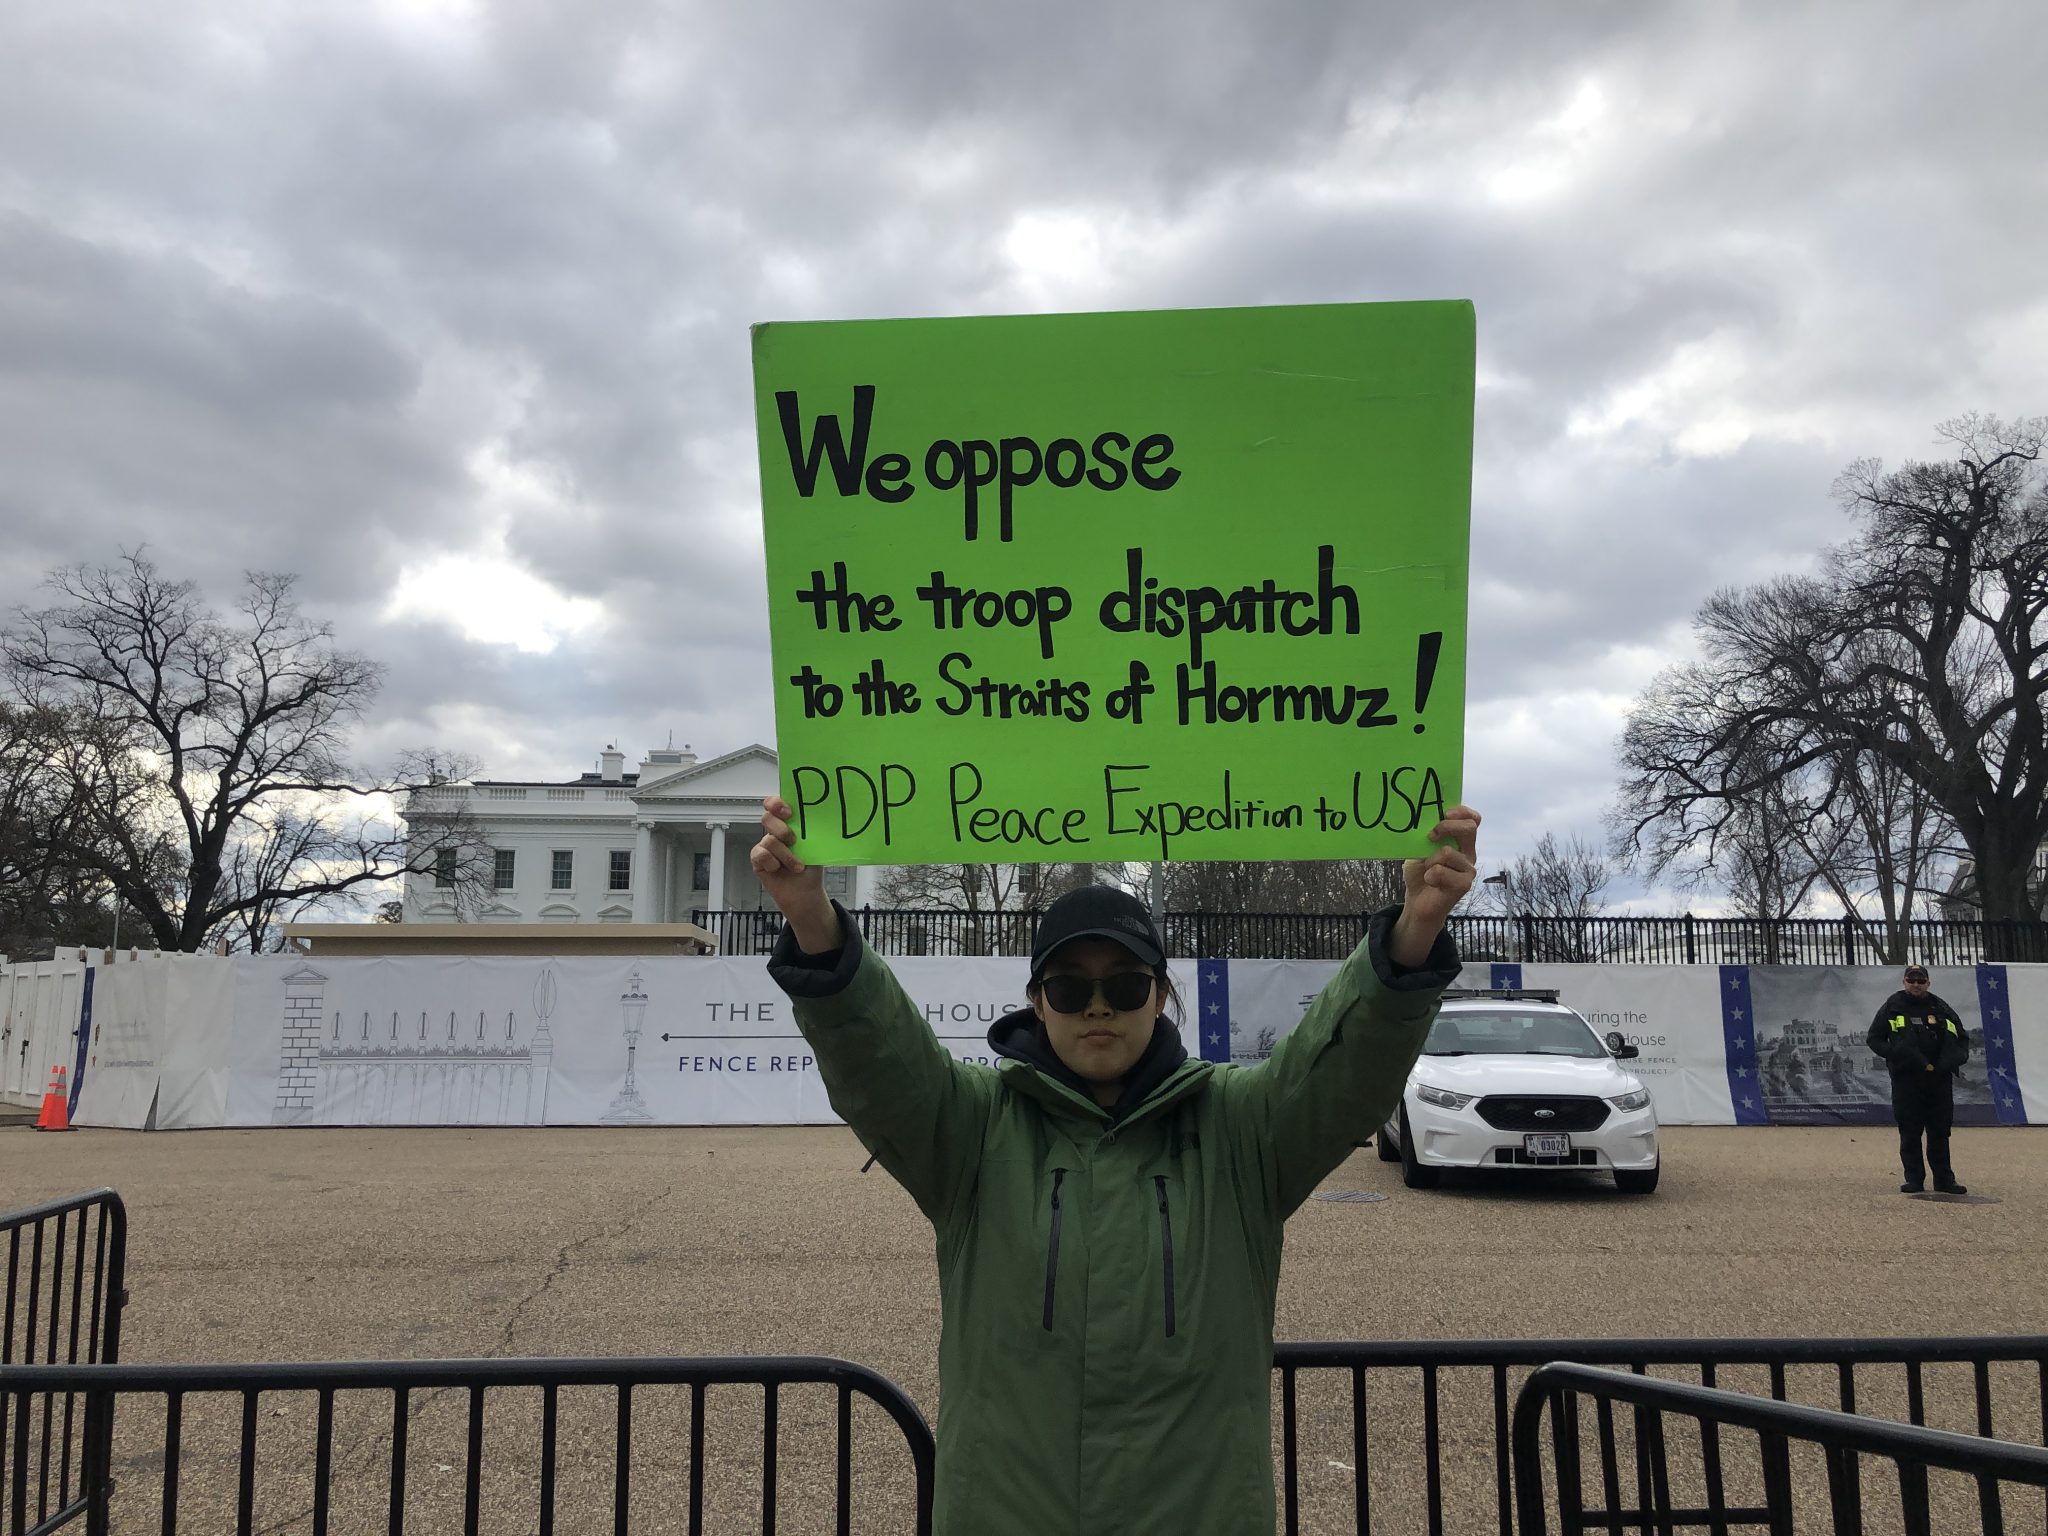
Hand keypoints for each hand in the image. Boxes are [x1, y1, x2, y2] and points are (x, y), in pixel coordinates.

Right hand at [750, 796, 840, 952]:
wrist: (806, 892)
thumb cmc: (811, 867)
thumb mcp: (814, 845)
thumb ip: (809, 830)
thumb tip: (813, 819)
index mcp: (788, 823)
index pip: (775, 804)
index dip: (777, 803)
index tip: (788, 812)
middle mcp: (775, 832)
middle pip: (767, 818)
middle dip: (781, 829)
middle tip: (794, 841)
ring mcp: (765, 846)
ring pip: (769, 840)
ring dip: (786, 855)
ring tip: (796, 865)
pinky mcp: (758, 860)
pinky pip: (760, 855)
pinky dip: (774, 863)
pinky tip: (780, 869)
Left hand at [1390, 804, 1479, 967]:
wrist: (1417, 902)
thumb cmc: (1420, 873)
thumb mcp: (1420, 849)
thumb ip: (1427, 835)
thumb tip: (1424, 820)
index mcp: (1460, 841)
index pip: (1472, 819)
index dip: (1461, 812)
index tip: (1443, 813)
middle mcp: (1468, 853)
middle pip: (1469, 828)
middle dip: (1446, 827)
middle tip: (1430, 835)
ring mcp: (1468, 869)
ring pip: (1447, 852)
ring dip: (1429, 860)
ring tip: (1427, 870)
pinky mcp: (1464, 885)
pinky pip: (1441, 871)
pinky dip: (1429, 876)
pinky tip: (1430, 882)